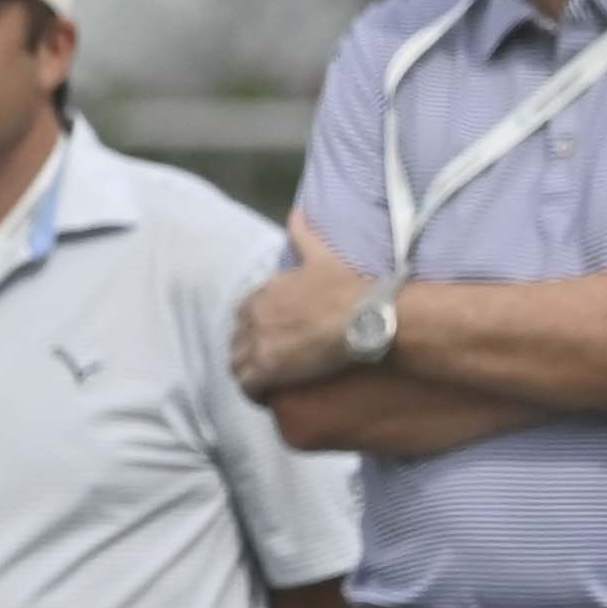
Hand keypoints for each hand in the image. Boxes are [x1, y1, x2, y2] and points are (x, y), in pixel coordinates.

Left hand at [232, 221, 372, 399]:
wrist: (369, 318)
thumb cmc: (350, 289)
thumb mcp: (322, 255)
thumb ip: (304, 234)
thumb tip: (298, 211)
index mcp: (263, 293)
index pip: (244, 315)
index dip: (256, 329)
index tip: (273, 339)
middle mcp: (253, 316)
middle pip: (237, 340)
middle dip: (250, 351)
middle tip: (270, 364)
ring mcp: (258, 343)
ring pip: (237, 364)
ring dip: (249, 373)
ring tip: (267, 383)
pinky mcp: (267, 368)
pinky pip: (247, 386)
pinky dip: (254, 392)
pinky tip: (267, 396)